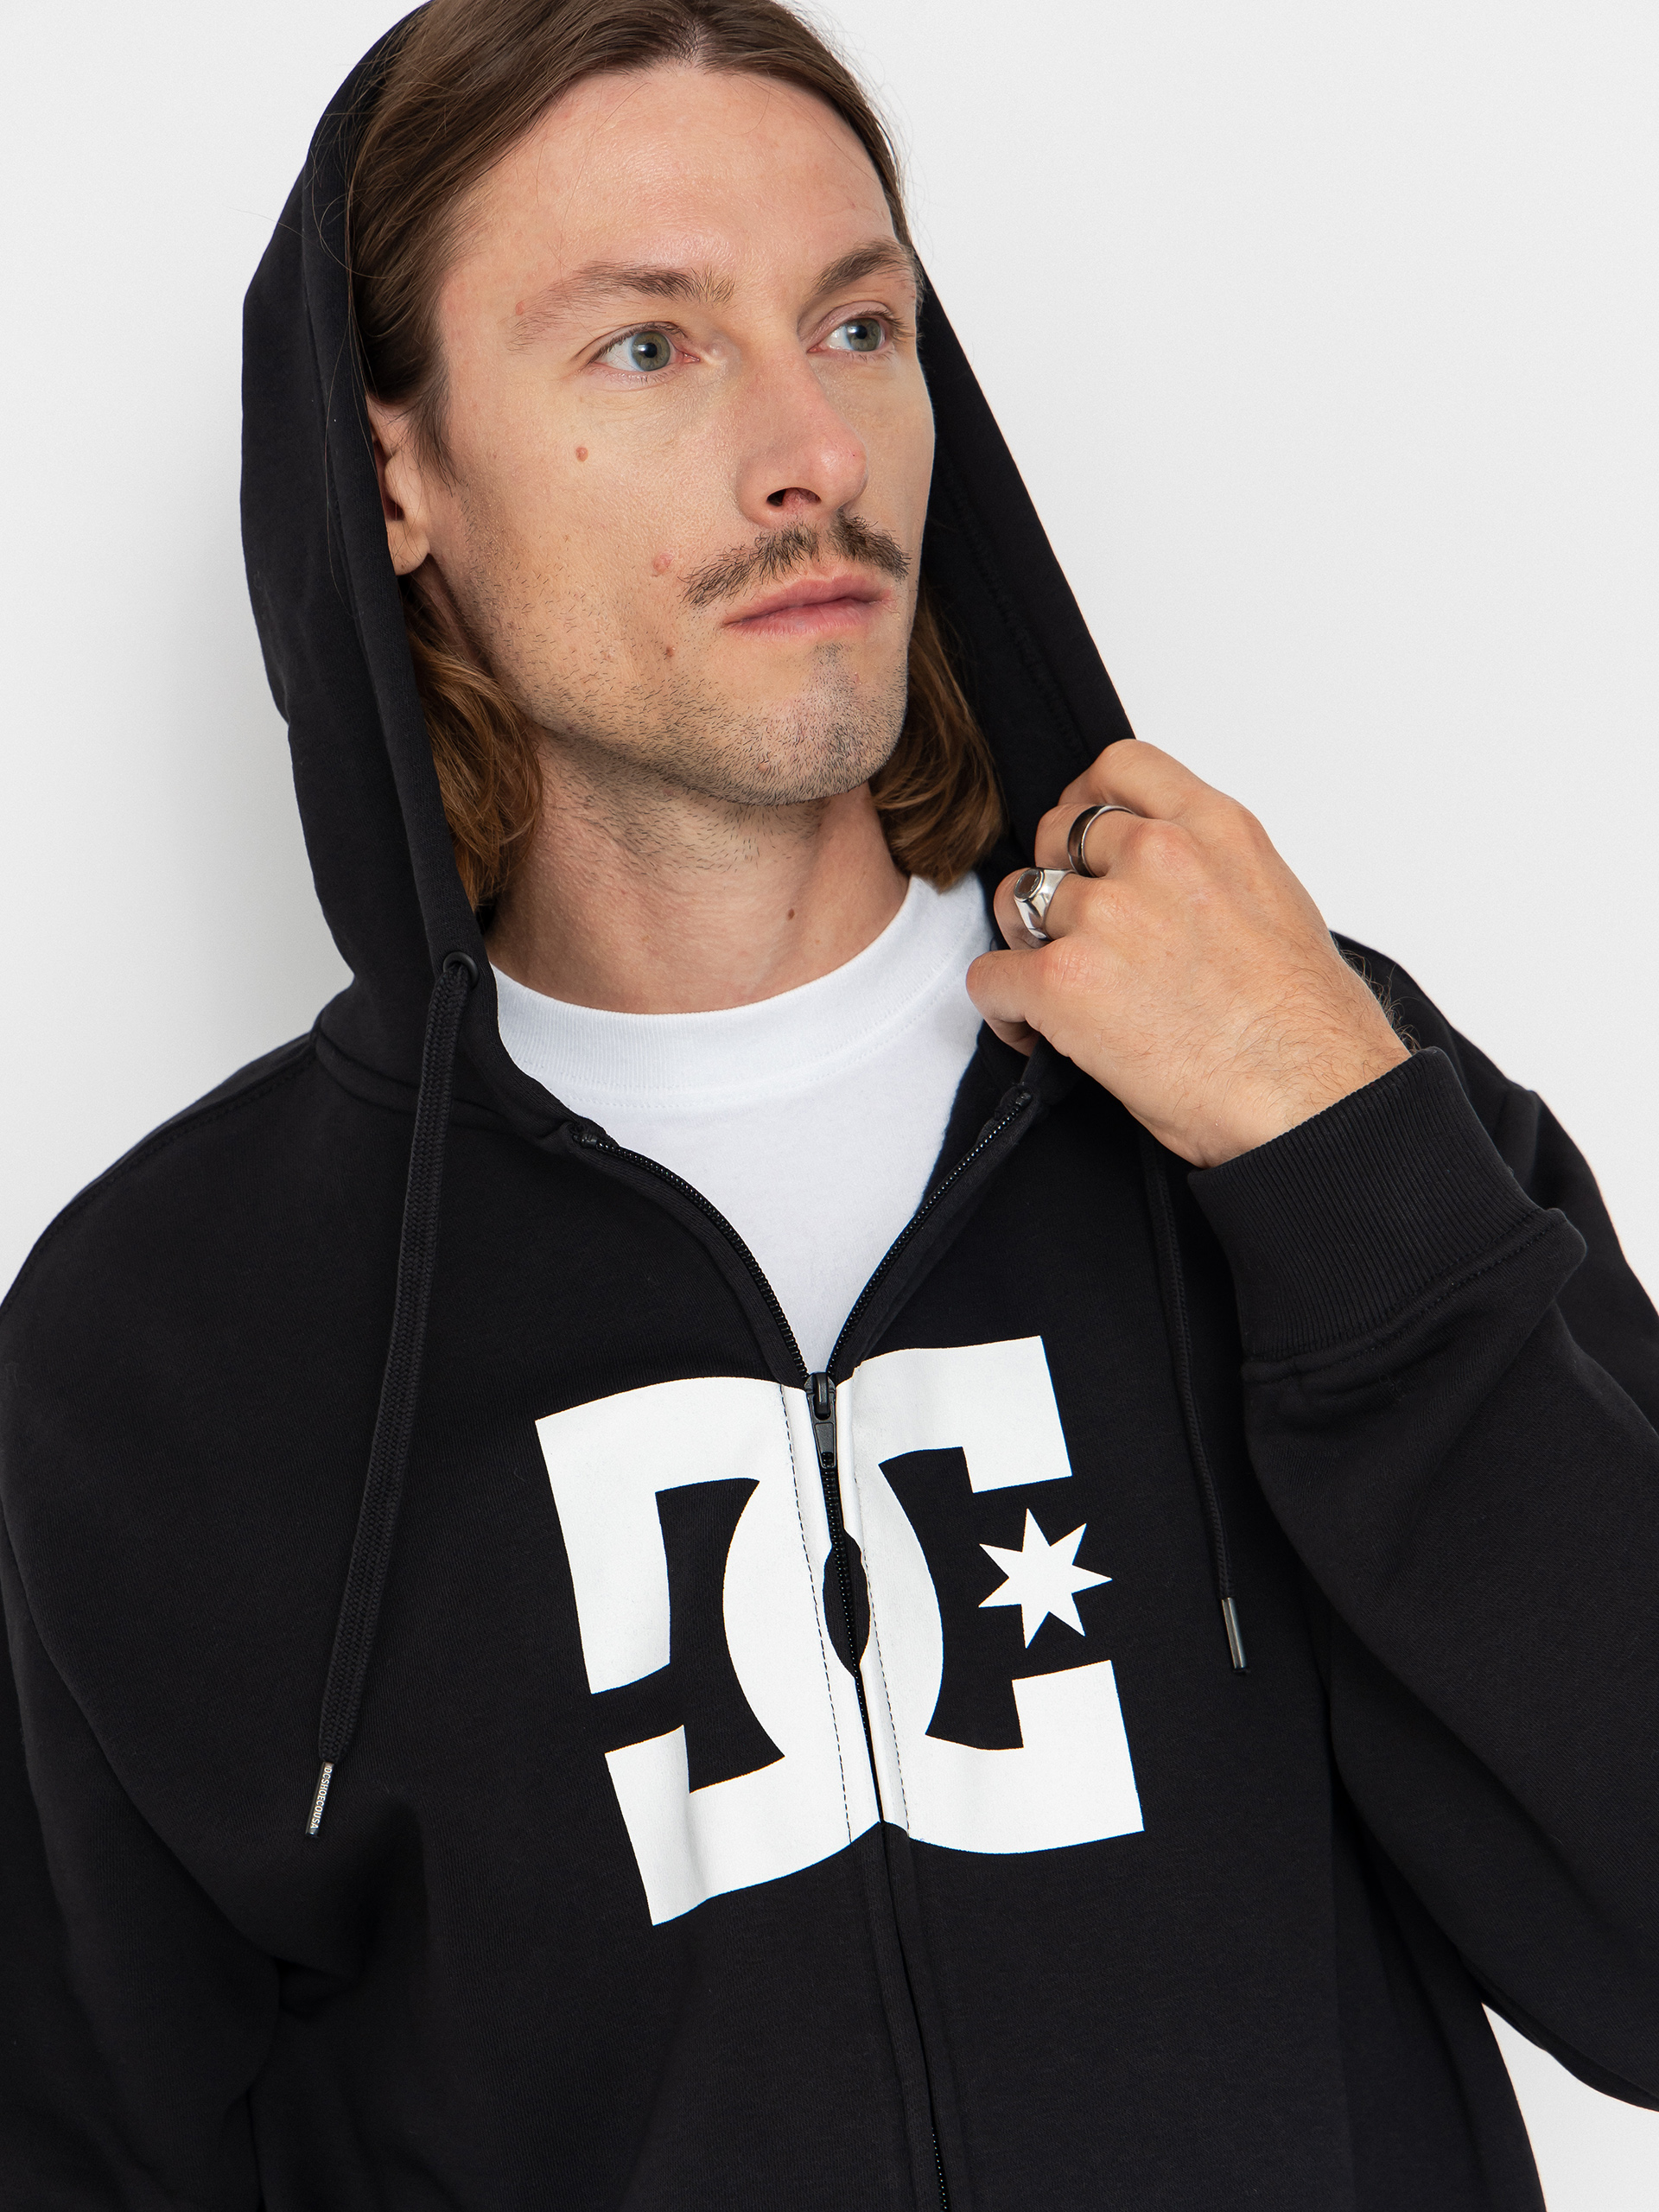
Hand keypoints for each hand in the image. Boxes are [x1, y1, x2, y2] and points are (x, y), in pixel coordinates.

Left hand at [967, 741, 1408, 1167]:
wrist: (1313, 1098)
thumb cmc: (1308, 1029)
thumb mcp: (1276, 906)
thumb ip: (1210, 872)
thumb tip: (1168, 888)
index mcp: (1214, 829)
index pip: (1118, 768)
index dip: (1084, 802)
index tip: (1081, 840)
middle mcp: (1156, 856)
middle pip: (1056, 835)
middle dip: (1056, 882)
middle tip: (1074, 935)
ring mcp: (1105, 914)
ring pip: (1017, 902)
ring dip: (1028, 945)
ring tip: (1056, 993)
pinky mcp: (1062, 979)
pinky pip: (990, 978)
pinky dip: (1003, 1009)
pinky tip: (1034, 1035)